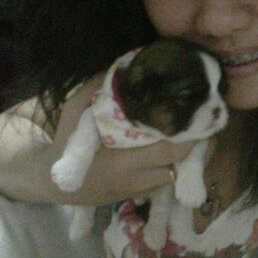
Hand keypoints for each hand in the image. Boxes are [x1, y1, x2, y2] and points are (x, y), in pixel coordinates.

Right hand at [0, 74, 197, 205]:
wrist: (51, 182)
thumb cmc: (65, 142)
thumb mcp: (75, 110)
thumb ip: (98, 87)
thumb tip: (127, 63)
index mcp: (124, 162)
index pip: (172, 151)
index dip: (192, 135)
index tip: (201, 114)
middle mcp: (137, 180)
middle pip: (184, 165)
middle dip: (200, 144)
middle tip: (207, 121)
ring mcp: (140, 190)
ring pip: (179, 174)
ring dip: (192, 156)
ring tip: (198, 131)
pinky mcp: (139, 194)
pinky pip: (168, 179)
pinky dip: (178, 164)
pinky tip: (180, 146)